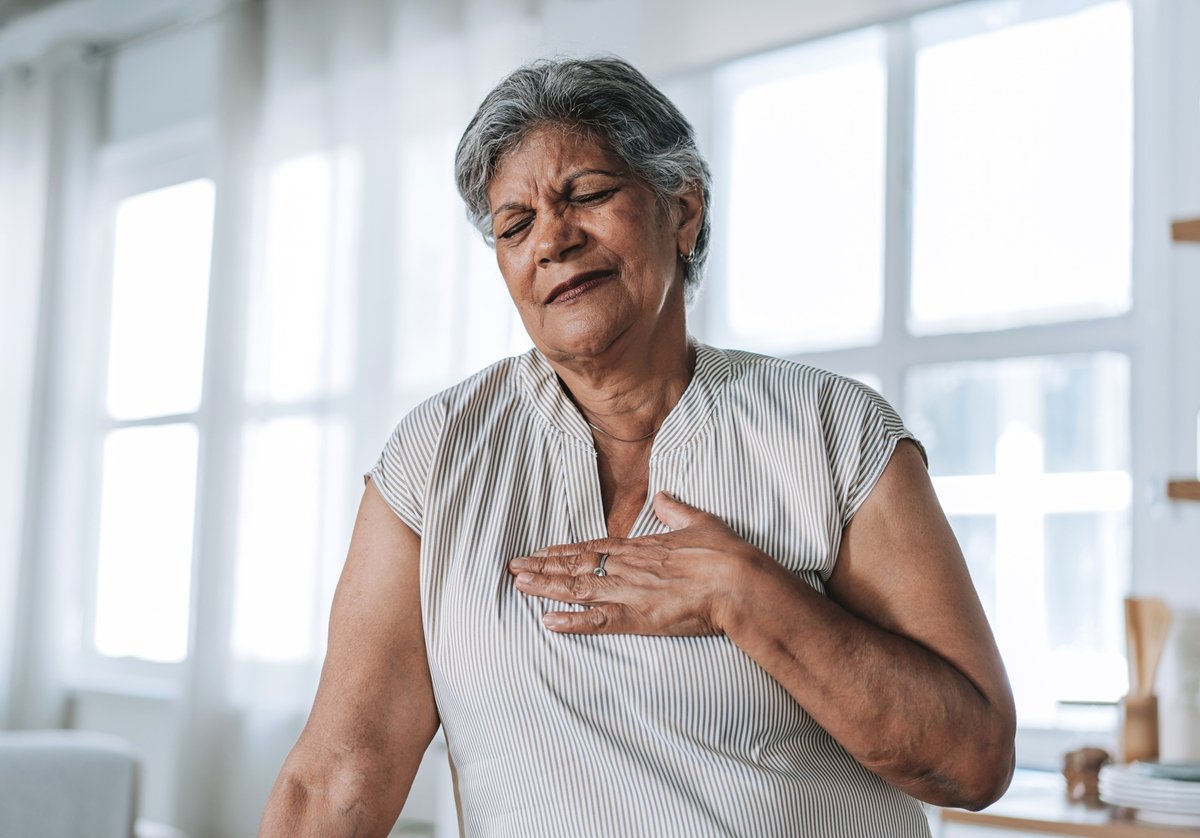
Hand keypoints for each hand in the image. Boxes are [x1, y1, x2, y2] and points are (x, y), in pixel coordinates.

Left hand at [507, 492, 766, 634]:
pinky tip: (548, 622)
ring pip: (578, 589)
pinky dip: (571, 622)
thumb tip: (663, 497)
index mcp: (641, 547)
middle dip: (543, 567)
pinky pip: (596, 621)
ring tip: (519, 585)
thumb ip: (677, 510)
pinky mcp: (637, 618)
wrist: (739, 581)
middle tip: (514, 568)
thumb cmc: (726, 554)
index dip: (565, 551)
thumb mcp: (701, 522)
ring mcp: (630, 592)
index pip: (593, 547)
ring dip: (546, 587)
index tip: (541, 551)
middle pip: (577, 566)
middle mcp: (628, 567)